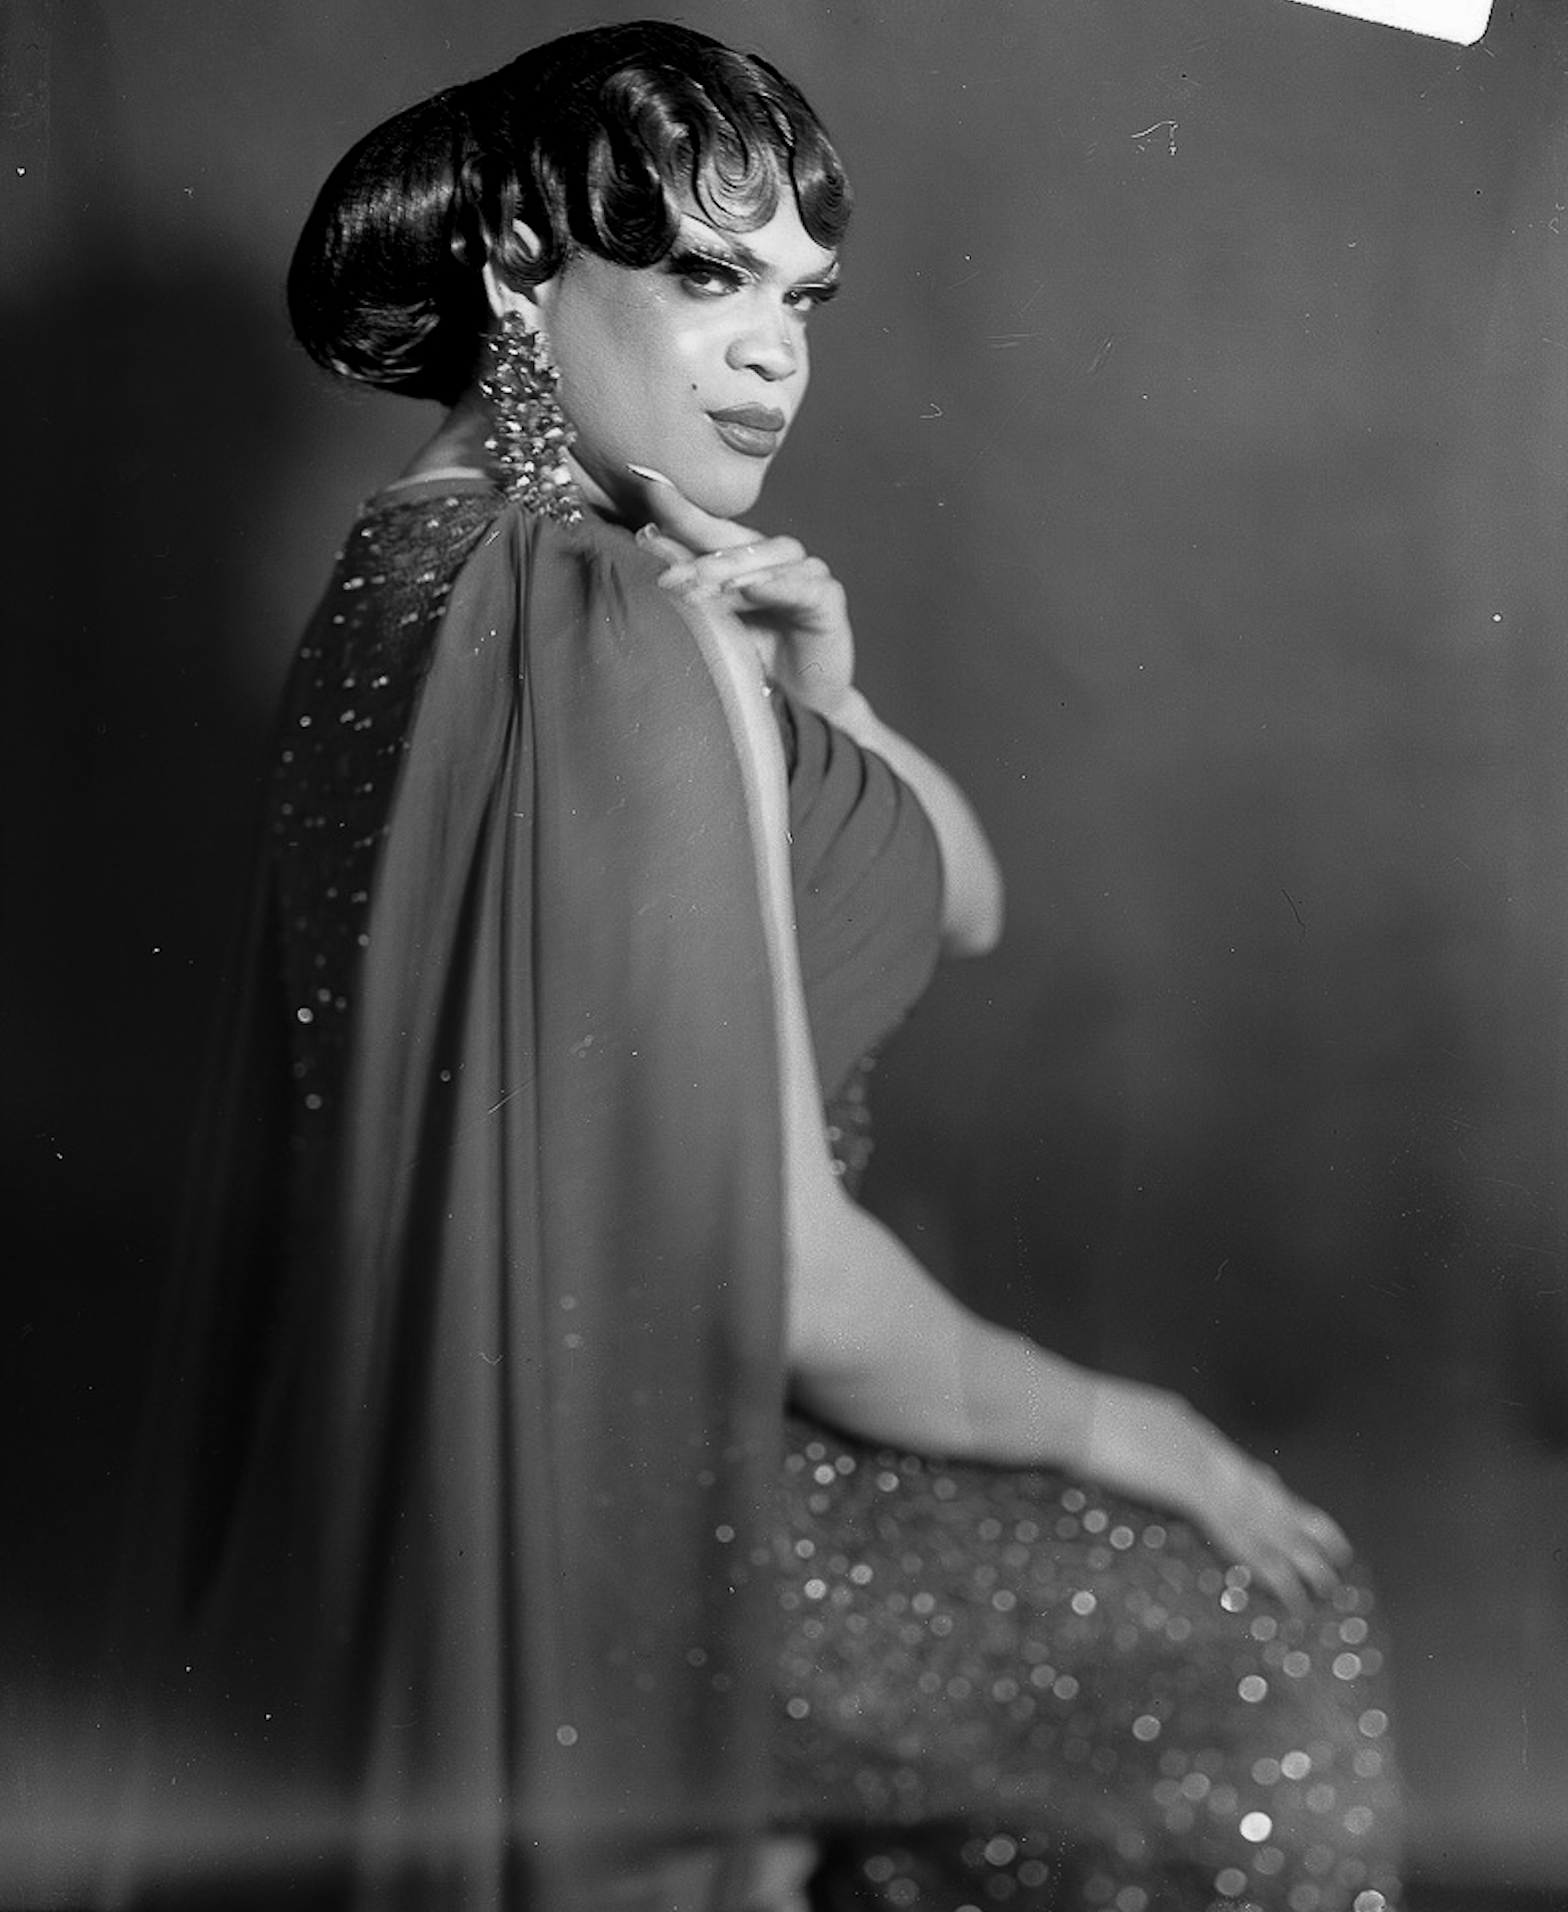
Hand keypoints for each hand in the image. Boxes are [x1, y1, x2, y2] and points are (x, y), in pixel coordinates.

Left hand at [628, 465, 856, 716]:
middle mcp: (776, 557)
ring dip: (732, 572)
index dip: (681, 509)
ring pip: (767, 560)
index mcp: (745, 558)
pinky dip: (778, 585)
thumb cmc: (753, 663)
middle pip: (736, 543)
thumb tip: (644, 539)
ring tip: (701, 590)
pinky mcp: (828, 599)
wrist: (797, 707)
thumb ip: (687, 581)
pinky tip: (752, 588)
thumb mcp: (712, 622)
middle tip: (666, 577)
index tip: (647, 485)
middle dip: (699, 560)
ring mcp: (806, 574)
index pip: (709, 528)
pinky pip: (802, 586)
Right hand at [1082, 1376, 1351, 1612]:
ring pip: (1264, 1517)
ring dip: (1298, 1552)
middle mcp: (1199, 1443)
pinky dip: (1269, 1566)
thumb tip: (1113, 1455)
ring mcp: (1198, 1466)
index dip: (1266, 1489)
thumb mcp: (1099, 1427)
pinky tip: (1288, 1590)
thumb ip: (1121, 1443)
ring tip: (1326, 1581)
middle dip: (1300, 1521)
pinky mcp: (1192, 1490)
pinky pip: (1240, 1536)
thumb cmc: (1061, 1415)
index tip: (1289, 1507)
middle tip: (1335, 1548)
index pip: (1234, 1465)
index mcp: (1178, 1426)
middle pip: (1263, 1489)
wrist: (1057, 1409)